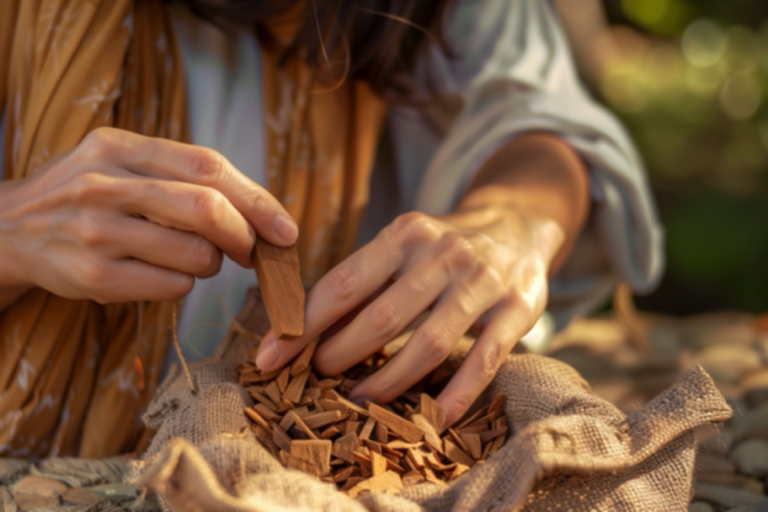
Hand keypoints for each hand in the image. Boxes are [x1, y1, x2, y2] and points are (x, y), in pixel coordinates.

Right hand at [0, 127, 296, 303]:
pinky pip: (171, 286)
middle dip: (245, 236)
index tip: (285, 229)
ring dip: (212, 264)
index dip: (258, 199)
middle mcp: (104, 183)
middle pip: (206, 209)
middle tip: (252, 252)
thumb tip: (259, 211)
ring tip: (193, 259)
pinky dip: (184, 285)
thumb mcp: (120, 162)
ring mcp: (95, 230)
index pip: (207, 167)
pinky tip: (164, 274)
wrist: (7, 229)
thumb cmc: (86, 196)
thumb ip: (179, 174)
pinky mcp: (91, 276)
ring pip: (194, 254)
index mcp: (120, 146)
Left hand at [256, 207, 560, 427]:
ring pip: (429, 344)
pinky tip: (433, 421)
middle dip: (339, 355)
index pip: (343, 284)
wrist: (519, 222)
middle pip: (381, 318)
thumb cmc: (443, 244)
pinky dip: (456, 396)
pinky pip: (483, 361)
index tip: (269, 356)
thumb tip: (299, 320)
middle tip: (315, 379)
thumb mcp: (403, 244)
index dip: (302, 325)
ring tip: (357, 401)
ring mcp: (483, 282)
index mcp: (406, 234)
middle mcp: (444, 254)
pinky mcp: (517, 309)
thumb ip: (363, 278)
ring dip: (387, 381)